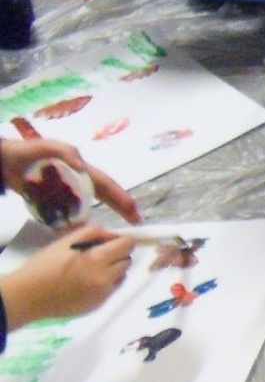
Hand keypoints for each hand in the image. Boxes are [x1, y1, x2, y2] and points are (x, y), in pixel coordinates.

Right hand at [0, 225, 134, 328]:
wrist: (29, 296)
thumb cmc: (45, 265)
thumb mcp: (66, 241)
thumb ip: (93, 233)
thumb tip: (113, 236)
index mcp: (97, 259)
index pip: (127, 245)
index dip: (122, 241)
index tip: (111, 242)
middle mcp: (106, 277)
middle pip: (126, 261)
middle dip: (117, 255)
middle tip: (98, 255)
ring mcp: (104, 294)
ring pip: (122, 276)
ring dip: (113, 270)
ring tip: (91, 270)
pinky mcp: (98, 305)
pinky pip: (112, 290)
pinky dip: (105, 284)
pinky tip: (86, 283)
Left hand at [1, 138, 140, 222]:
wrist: (3, 163)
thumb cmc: (26, 152)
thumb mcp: (46, 146)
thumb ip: (65, 152)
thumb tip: (83, 166)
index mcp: (80, 170)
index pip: (105, 184)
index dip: (120, 196)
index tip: (134, 209)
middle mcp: (77, 181)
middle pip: (102, 196)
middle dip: (119, 207)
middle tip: (134, 222)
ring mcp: (65, 192)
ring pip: (85, 207)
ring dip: (97, 219)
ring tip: (109, 234)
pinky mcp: (50, 201)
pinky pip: (66, 214)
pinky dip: (73, 224)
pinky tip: (78, 235)